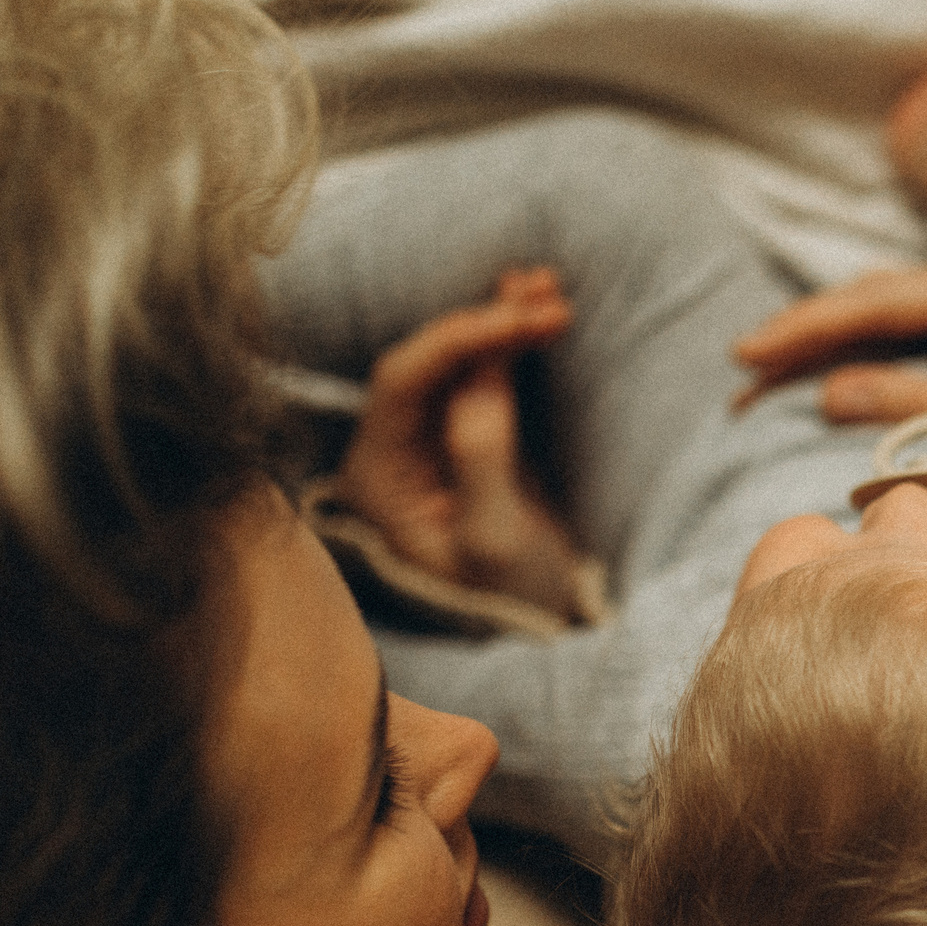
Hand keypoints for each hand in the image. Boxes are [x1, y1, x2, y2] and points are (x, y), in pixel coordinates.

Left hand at [334, 266, 588, 617]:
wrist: (539, 635)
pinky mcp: (472, 438)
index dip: (460, 339)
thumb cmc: (509, 602)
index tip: (520, 320)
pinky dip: (514, 344)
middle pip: (428, 360)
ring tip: (549, 289)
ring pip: (456, 360)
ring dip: (501, 321)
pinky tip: (543, 314)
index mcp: (377, 475)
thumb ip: (481, 459)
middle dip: (485, 319)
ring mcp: (431, 441)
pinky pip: (484, 376)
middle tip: (545, 292)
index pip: (403, 380)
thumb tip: (482, 380)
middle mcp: (392, 449)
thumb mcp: (493, 541)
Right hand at [730, 254, 926, 605]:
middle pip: (872, 300)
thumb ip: (916, 402)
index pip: (879, 300)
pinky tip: (820, 380)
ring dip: (826, 345)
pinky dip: (860, 358)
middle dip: (804, 333)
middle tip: (739, 369)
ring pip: (884, 317)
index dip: (806, 326)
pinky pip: (906, 339)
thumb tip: (828, 389)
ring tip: (762, 378)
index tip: (748, 351)